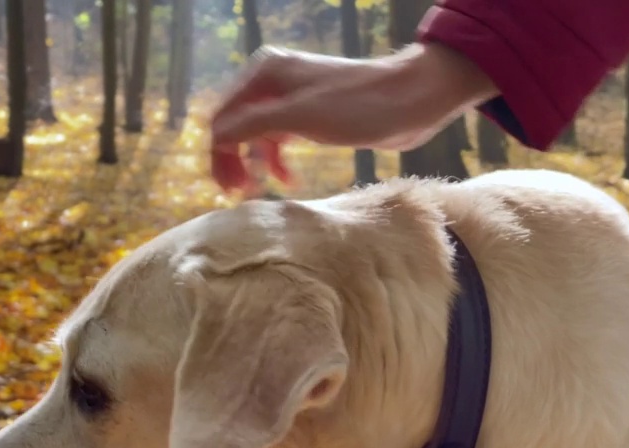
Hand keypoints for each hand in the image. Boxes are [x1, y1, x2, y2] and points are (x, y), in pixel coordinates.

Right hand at [209, 43, 498, 191]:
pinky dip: (278, 161)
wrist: (412, 101)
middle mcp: (273, 81)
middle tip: (238, 194)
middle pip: (235, 124)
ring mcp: (292, 99)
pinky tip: (288, 181)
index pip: (223, 116)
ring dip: (254, 163)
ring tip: (259, 190)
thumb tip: (216, 136)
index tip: (229, 189)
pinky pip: (280, 140)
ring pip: (256, 135)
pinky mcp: (311, 117)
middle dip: (233, 159)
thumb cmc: (361, 104)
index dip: (220, 153)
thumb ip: (256, 124)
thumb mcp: (302, 116)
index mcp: (265, 72)